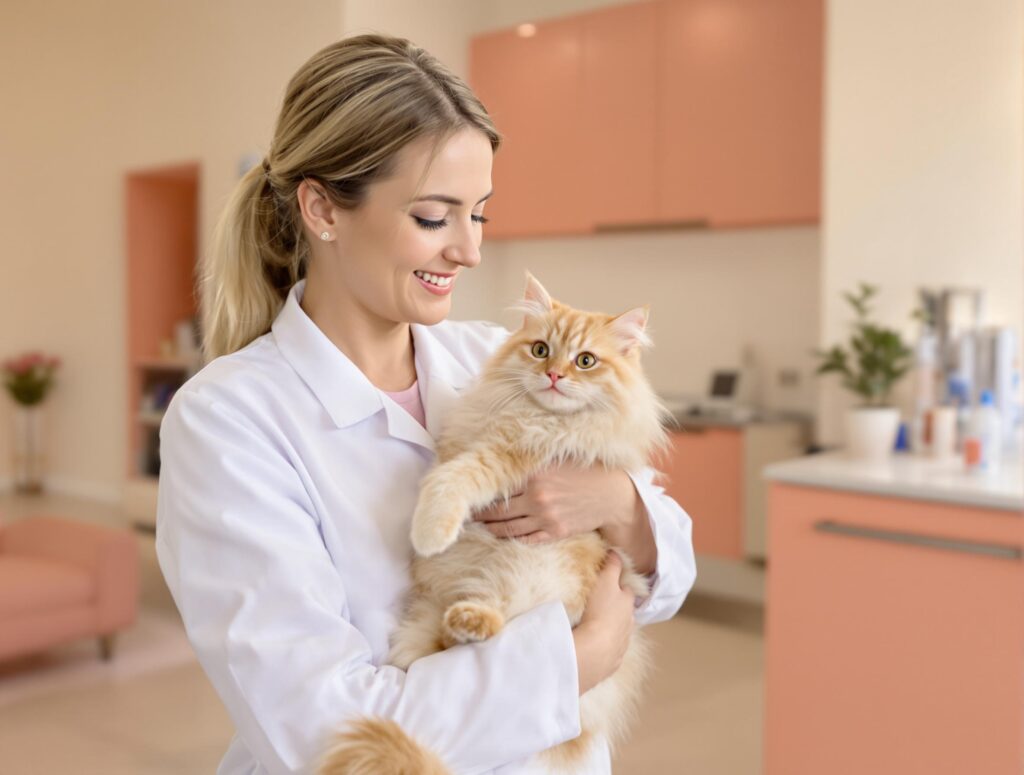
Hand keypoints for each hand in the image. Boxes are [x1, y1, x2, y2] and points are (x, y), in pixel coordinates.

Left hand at [472, 462, 635, 543]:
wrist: (612, 494)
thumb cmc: (584, 471)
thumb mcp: (557, 459)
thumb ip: (531, 460)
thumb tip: (502, 456)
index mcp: (535, 475)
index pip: (498, 487)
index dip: (481, 493)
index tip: (469, 494)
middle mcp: (537, 497)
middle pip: (498, 511)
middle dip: (480, 514)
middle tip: (465, 515)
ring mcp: (546, 517)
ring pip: (508, 528)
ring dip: (491, 529)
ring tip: (479, 528)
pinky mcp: (555, 532)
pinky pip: (526, 539)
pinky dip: (511, 539)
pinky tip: (500, 538)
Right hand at [572, 551, 636, 694]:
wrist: (594, 651)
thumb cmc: (599, 611)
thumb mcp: (604, 582)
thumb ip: (612, 566)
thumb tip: (616, 552)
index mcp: (626, 603)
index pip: (625, 588)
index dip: (619, 582)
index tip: (611, 579)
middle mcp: (629, 622)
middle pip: (625, 611)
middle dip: (617, 606)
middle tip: (602, 602)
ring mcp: (622, 643)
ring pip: (619, 631)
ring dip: (612, 626)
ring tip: (597, 625)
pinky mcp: (612, 661)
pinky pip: (610, 650)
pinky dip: (605, 646)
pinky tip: (595, 645)